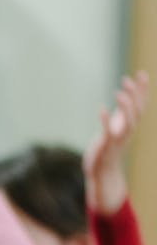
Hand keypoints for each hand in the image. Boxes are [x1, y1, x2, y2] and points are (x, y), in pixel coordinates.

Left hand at [84, 70, 148, 215]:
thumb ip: (122, 114)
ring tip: (118, 92)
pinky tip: (101, 108)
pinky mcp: (106, 145)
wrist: (103, 171)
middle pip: (137, 110)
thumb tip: (126, 96)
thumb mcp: (117, 126)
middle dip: (136, 95)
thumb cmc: (108, 148)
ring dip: (125, 106)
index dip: (143, 90)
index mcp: (130, 125)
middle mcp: (128, 131)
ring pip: (128, 121)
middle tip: (128, 79)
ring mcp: (118, 138)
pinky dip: (106, 120)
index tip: (142, 73)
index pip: (141, 104)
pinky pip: (108, 132)